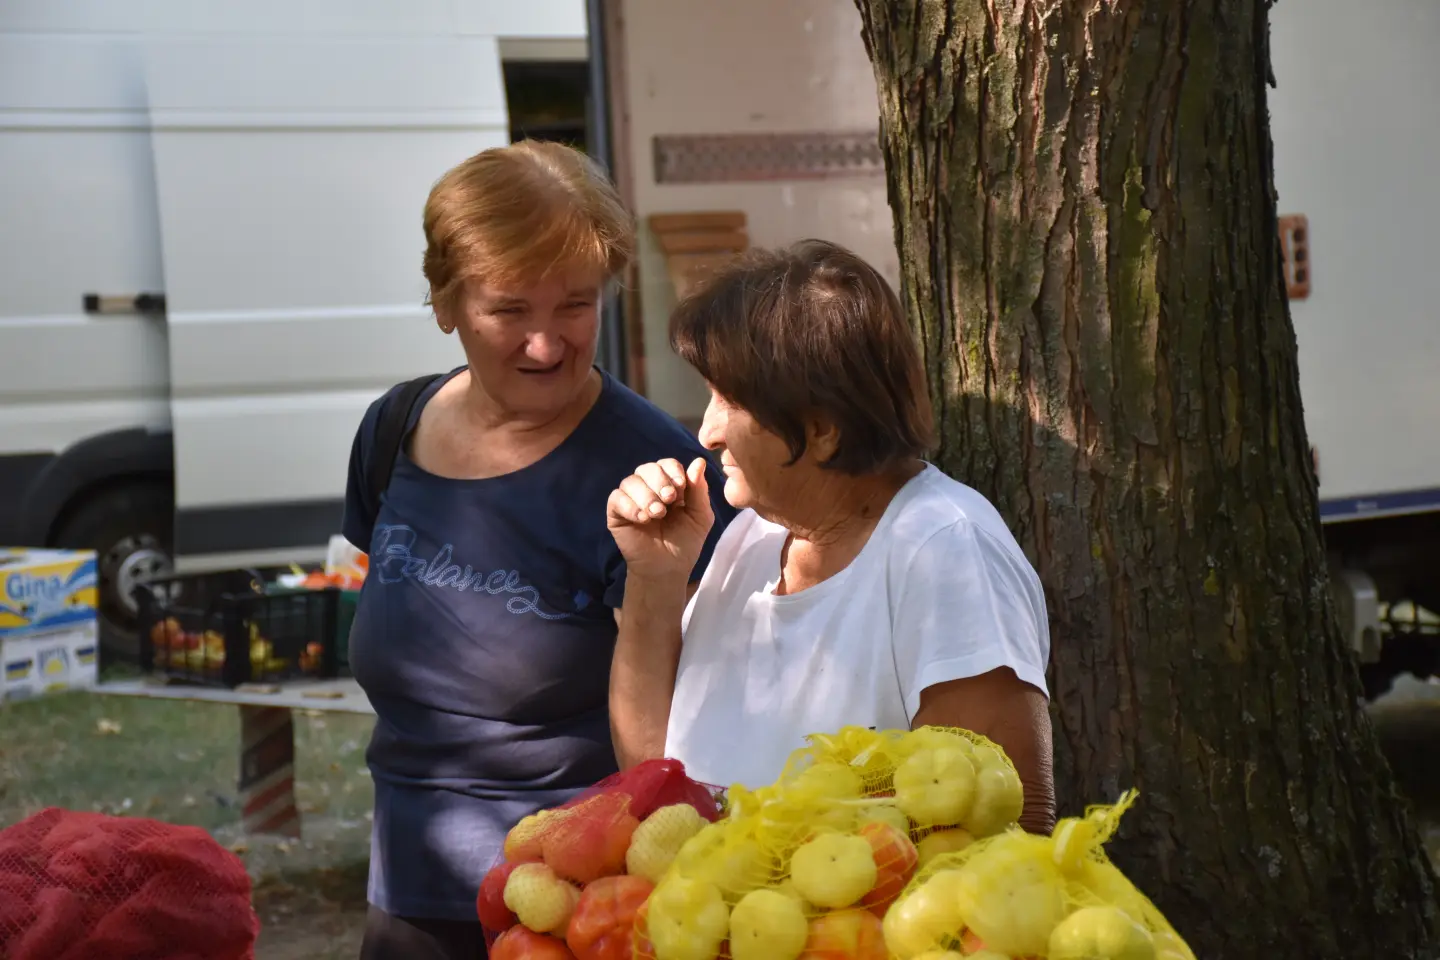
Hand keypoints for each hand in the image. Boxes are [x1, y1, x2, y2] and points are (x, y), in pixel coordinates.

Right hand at [607, 458, 714, 582]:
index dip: (672, 470)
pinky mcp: (616, 513)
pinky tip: (642, 518)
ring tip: (656, 514)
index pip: (666, 464)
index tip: (681, 485)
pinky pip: (616, 498)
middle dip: (659, 481)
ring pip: (630, 481)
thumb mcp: (700, 516)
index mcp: (669, 486)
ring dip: (645, 495)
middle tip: (669, 499)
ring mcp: (630, 500)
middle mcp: (648, 488)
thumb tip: (698, 462)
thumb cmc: (685, 542)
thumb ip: (699, 490)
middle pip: (647, 468)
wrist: (668, 568)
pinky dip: (629, 505)